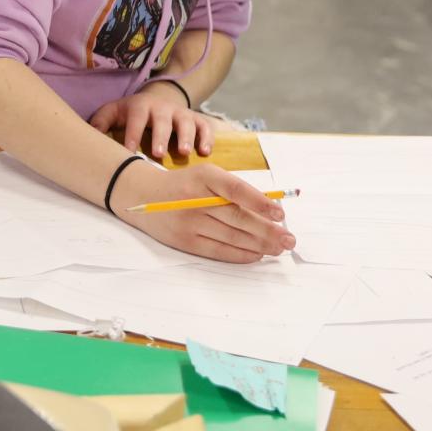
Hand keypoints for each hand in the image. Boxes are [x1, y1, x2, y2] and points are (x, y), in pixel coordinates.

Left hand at [89, 82, 216, 159]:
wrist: (158, 100)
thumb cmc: (132, 113)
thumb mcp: (114, 112)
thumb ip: (101, 122)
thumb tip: (89, 135)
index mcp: (140, 106)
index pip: (136, 119)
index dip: (133, 134)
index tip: (129, 152)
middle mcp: (162, 108)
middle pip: (162, 121)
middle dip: (160, 136)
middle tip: (157, 153)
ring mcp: (181, 113)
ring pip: (186, 123)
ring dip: (186, 137)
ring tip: (184, 153)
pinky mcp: (197, 119)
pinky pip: (205, 127)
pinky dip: (207, 138)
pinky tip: (205, 152)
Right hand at [112, 160, 295, 263]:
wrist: (142, 195)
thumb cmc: (183, 185)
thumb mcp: (205, 176)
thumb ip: (232, 190)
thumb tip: (270, 211)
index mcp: (203, 176)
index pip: (236, 190)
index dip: (260, 203)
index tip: (281, 214)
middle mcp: (194, 198)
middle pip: (238, 218)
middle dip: (268, 230)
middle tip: (290, 239)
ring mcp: (188, 221)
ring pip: (232, 236)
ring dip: (260, 244)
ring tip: (279, 248)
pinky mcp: (184, 240)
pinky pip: (219, 250)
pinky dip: (241, 254)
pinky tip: (256, 254)